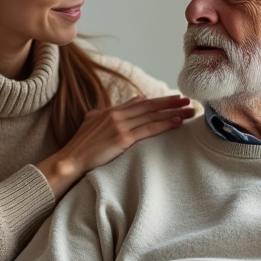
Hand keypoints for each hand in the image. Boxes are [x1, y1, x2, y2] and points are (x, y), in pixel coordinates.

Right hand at [37, 94, 194, 197]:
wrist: (70, 160)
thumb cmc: (80, 146)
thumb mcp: (91, 122)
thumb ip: (105, 114)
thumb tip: (119, 108)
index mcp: (110, 111)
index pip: (139, 102)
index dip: (157, 101)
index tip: (172, 99)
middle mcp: (116, 115)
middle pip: (149, 105)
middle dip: (170, 102)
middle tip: (187, 99)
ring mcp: (120, 125)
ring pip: (152, 115)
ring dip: (173, 111)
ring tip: (189, 110)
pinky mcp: (123, 138)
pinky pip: (149, 129)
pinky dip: (164, 123)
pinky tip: (177, 122)